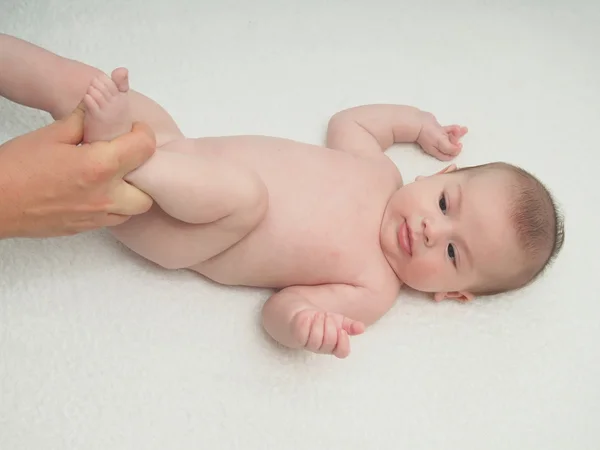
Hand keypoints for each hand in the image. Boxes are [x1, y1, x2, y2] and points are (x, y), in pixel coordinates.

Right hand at [0, 102, 155, 237]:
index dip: (143, 134)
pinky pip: (115, 219)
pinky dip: (116, 206)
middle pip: (149, 189)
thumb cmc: (18, 168)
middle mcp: (106, 195)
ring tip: (115, 177)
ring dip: (132, 192)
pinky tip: (99, 192)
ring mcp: (97, 216)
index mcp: (100, 166)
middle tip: (127, 157)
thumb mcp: (52, 135)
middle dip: (144, 171)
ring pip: (135, 209)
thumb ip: (83, 120)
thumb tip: (98, 104)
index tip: (133, 130)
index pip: (145, 148)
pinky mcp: (86, 228)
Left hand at [291, 309, 364, 358]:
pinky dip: (308, 321)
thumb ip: (349, 325)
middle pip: (330, 342)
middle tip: (325, 315)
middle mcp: (318, 346)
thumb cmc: (313, 317)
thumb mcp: (335, 319)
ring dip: (319, 322)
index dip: (343, 343)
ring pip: (318, 339)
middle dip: (330, 325)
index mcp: (330, 344)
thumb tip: (361, 328)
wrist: (290, 309)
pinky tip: (307, 316)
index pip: (342, 352)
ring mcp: (305, 342)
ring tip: (316, 315)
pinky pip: (304, 332)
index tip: (342, 330)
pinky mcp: (294, 335)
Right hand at [417, 113, 467, 160]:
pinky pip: (447, 131)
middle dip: (456, 141)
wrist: (419, 123)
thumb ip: (450, 149)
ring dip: (457, 134)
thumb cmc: (427, 133)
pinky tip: (457, 127)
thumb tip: (457, 151)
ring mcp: (437, 138)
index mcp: (437, 151)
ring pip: (449, 138)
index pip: (449, 156)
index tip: (459, 145)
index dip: (455, 152)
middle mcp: (437, 146)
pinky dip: (452, 129)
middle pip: (450, 147)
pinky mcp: (437, 130)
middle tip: (458, 135)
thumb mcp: (441, 143)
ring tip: (463, 129)